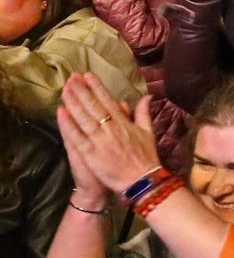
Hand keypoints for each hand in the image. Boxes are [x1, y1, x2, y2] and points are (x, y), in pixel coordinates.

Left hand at [55, 76, 161, 196]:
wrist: (142, 181)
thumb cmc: (146, 158)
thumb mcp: (148, 133)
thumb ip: (144, 113)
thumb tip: (147, 96)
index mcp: (125, 123)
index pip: (108, 101)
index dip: (97, 87)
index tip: (87, 76)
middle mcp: (111, 129)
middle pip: (93, 106)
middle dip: (82, 90)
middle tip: (71, 77)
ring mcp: (100, 141)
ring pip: (83, 118)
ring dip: (73, 102)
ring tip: (64, 89)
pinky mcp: (91, 154)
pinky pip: (77, 136)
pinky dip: (69, 124)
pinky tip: (61, 112)